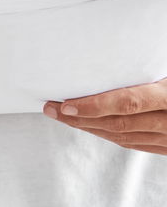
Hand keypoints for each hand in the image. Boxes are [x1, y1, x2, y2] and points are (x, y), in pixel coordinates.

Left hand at [44, 79, 166, 154]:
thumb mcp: (166, 71)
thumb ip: (146, 70)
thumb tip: (110, 63)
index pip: (129, 103)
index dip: (95, 106)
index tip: (66, 105)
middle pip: (118, 123)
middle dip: (80, 118)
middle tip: (52, 108)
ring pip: (123, 136)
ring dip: (89, 127)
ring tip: (63, 116)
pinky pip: (133, 143)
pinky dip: (107, 134)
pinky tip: (89, 126)